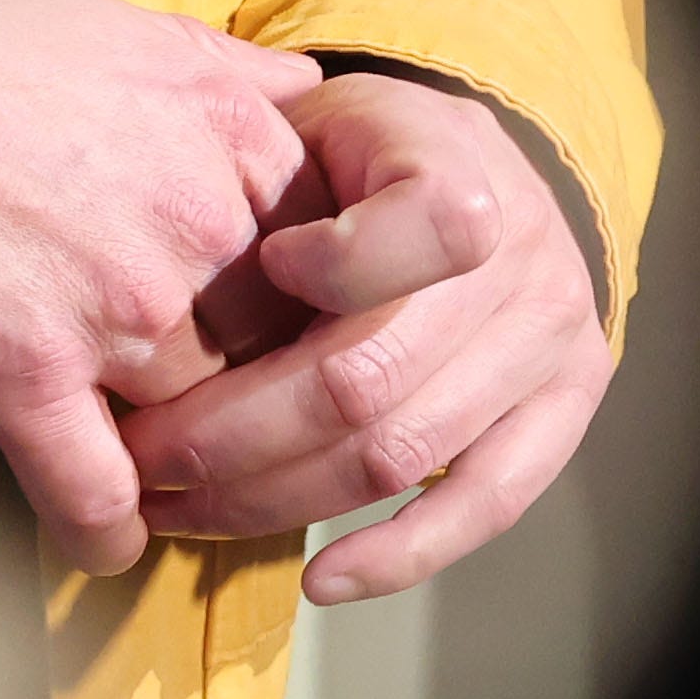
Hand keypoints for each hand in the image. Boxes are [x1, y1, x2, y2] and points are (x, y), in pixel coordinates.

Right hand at [0, 0, 320, 574]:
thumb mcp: (129, 23)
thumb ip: (227, 72)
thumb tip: (299, 83)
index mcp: (238, 140)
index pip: (328, 260)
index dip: (307, 311)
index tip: (287, 340)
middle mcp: (200, 229)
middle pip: (272, 351)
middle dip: (255, 396)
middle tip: (229, 428)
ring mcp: (118, 307)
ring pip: (195, 425)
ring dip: (184, 466)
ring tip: (168, 488)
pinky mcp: (20, 371)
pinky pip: (92, 488)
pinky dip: (103, 531)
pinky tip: (106, 547)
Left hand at [115, 70, 618, 602]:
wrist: (473, 178)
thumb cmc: (358, 159)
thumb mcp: (313, 120)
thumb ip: (262, 158)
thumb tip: (185, 250)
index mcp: (467, 168)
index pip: (428, 227)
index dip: (332, 264)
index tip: (257, 268)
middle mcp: (528, 261)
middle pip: (368, 377)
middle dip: (229, 433)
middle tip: (137, 453)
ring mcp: (553, 343)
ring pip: (400, 453)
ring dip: (274, 499)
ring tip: (181, 508)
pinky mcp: (562, 410)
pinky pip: (488, 503)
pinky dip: (402, 554)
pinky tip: (323, 578)